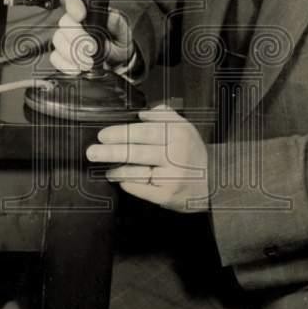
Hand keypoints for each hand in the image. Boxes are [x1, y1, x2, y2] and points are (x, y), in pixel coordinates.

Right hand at [50, 0, 134, 74]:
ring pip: (58, 39)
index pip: (74, 0)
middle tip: (92, 49)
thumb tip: (112, 15)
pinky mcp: (61, 54)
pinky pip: (55, 57)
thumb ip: (117, 23)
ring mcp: (66, 38)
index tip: (81, 16)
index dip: (74, 6)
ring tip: (88, 63)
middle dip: (77, 37)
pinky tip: (77, 68)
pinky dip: (66, 64)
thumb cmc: (117, 42)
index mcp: (88, 11)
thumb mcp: (123, 32)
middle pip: (65, 22)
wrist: (116, 64)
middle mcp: (74, 22)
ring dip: (72, 53)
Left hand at [86, 104, 208, 212]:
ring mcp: (172, 177)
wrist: (214, 181)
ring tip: (105, 168)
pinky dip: (128, 183)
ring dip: (117, 169)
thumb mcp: (185, 127)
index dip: (120, 133)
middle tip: (92, 151)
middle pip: (137, 152)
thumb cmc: (193, 153)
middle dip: (111, 151)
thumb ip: (164, 115)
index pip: (144, 132)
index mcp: (178, 134)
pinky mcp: (168, 195)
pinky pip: (141, 188)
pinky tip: (120, 179)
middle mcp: (176, 155)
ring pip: (137, 171)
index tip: (103, 135)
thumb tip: (141, 113)